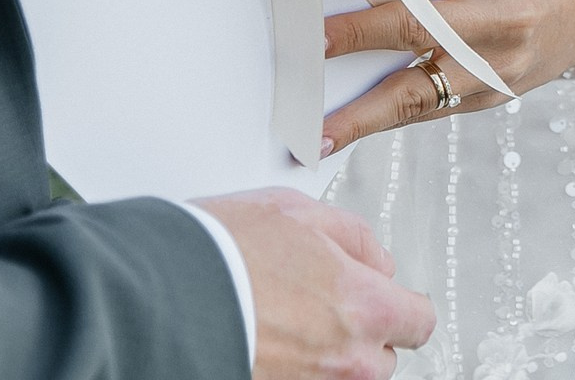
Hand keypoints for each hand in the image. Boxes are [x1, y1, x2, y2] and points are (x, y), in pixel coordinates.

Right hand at [191, 186, 434, 379]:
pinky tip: (265, 337)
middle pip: (381, 357)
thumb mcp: (297, 210)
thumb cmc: (220, 252)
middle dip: (362, 331)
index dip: (404, 305)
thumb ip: (353, 237)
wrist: (155, 298)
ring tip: (285, 317)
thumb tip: (375, 259)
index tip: (390, 297)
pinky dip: (295, 365)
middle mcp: (344, 362)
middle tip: (322, 300)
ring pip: (341, 375)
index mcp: (364, 307)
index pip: (419, 322)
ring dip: (327, 352)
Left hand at [319, 0, 574, 153]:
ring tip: (322, 129)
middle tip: (314, 43)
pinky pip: (433, 110)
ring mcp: (497, 64)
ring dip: (366, 112)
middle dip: (360, 34)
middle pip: (420, 25)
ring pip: (422, 90)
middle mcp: (499, 15)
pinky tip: (353, 130)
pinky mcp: (493, 97)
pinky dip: (390, 120)